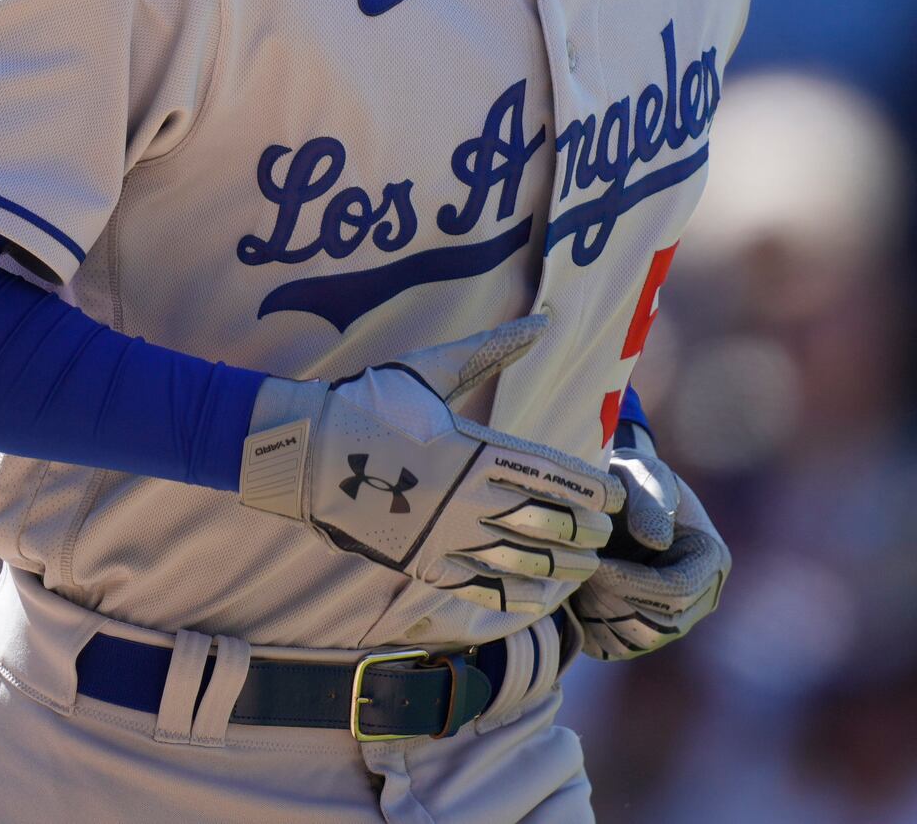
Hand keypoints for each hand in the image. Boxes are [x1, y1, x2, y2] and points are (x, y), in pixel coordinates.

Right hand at [238, 315, 622, 615]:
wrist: (304, 453)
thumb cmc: (367, 403)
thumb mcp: (430, 370)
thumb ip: (492, 349)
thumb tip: (545, 320)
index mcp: (476, 451)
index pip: (553, 476)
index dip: (591, 490)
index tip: (612, 496)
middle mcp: (470, 500)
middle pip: (548, 523)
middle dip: (584, 530)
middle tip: (602, 532)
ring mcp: (447, 537)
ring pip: (523, 561)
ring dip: (561, 565)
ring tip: (583, 566)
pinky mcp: (423, 563)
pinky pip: (482, 588)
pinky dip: (517, 595)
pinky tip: (539, 595)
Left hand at [568, 426, 728, 658]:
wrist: (615, 498)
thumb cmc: (632, 480)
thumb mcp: (642, 474)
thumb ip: (649, 501)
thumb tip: (656, 541)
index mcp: (710, 559)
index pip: (676, 591)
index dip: (632, 583)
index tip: (594, 565)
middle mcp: (700, 598)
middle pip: (658, 625)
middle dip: (613, 601)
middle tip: (579, 573)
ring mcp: (673, 619)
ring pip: (636, 641)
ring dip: (599, 614)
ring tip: (577, 578)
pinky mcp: (642, 631)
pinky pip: (615, 648)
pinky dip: (590, 627)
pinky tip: (576, 593)